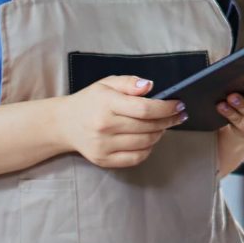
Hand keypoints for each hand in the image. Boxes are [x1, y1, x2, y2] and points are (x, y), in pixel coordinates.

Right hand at [59, 76, 187, 168]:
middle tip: (178, 115)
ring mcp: (104, 145)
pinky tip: (150, 138)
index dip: (166, 108)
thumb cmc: (90, 101)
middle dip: (168, 120)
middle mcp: (104, 126)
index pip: (144, 109)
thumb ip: (129, 82)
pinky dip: (149, 148)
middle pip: (148, 126)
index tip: (179, 105)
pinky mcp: (104, 160)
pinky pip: (136, 158)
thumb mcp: (107, 83)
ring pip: (145, 142)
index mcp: (107, 104)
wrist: (64, 123)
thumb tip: (150, 86)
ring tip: (163, 125)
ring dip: (160, 133)